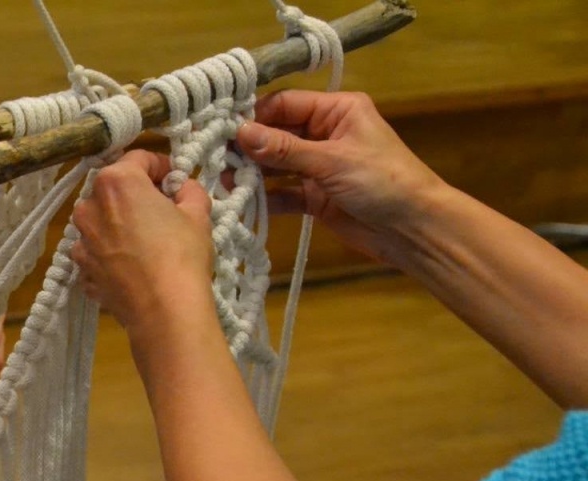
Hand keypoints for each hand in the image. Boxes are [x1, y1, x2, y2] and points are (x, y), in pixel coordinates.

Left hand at [70, 151, 213, 333]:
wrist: (163, 310)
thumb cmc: (182, 254)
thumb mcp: (197, 213)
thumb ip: (188, 189)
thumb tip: (181, 187)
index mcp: (116, 182)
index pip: (138, 159)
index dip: (160, 166)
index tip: (174, 180)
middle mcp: (89, 206)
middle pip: (113, 189)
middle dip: (136, 194)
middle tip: (161, 209)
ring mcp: (80, 239)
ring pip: (101, 220)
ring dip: (119, 222)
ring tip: (145, 239)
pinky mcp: (81, 268)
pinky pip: (96, 250)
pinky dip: (111, 251)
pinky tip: (132, 264)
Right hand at [236, 90, 445, 265]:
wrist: (413, 228)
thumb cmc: (382, 181)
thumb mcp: (332, 161)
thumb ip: (285, 150)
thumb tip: (241, 133)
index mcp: (337, 111)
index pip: (286, 104)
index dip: (255, 115)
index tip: (223, 129)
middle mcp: (325, 133)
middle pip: (277, 133)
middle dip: (249, 146)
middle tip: (216, 157)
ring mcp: (318, 166)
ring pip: (276, 164)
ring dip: (252, 173)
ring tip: (223, 180)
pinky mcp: (314, 197)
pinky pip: (283, 193)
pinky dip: (265, 198)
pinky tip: (241, 201)